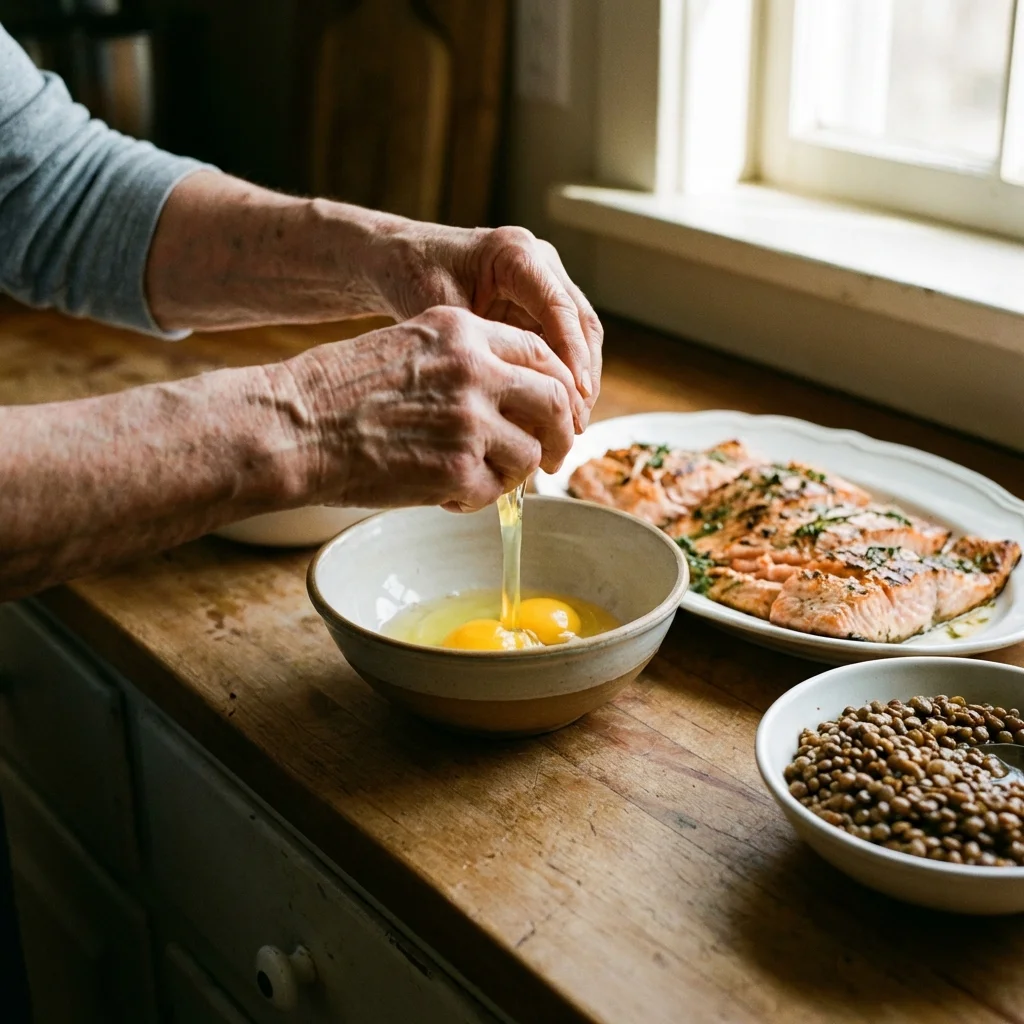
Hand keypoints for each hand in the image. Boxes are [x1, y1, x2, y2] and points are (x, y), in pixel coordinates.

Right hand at [277, 306, 576, 511]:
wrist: (295, 426)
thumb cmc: (338, 389)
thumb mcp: (408, 344)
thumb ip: (464, 359)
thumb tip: (511, 395)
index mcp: (463, 332)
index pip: (540, 352)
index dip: (557, 385)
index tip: (557, 410)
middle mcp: (475, 371)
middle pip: (555, 401)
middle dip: (561, 434)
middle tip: (554, 456)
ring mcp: (470, 422)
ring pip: (530, 454)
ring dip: (512, 472)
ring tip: (478, 477)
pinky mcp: (458, 471)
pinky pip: (494, 492)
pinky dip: (476, 499)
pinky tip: (445, 493)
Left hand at [372, 222, 602, 428]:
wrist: (401, 261)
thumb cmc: (412, 277)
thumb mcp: (437, 312)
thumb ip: (476, 347)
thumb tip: (512, 400)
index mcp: (516, 253)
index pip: (559, 308)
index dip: (572, 355)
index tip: (574, 396)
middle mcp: (540, 261)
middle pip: (581, 322)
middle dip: (583, 375)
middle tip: (575, 423)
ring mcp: (544, 281)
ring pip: (580, 334)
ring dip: (579, 380)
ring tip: (571, 425)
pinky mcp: (539, 303)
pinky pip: (562, 342)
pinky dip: (563, 376)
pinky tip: (555, 412)